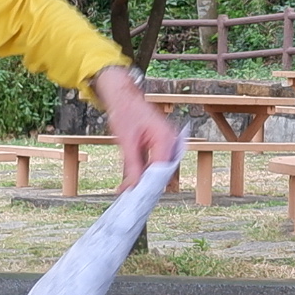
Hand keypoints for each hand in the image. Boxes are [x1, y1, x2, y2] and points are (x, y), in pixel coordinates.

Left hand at [99, 71, 178, 189]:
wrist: (123, 96)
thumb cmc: (126, 111)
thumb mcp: (126, 141)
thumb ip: (132, 165)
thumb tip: (133, 186)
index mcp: (165, 137)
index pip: (161, 169)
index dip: (150, 185)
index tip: (139, 198)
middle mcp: (171, 140)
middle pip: (163, 171)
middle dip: (148, 185)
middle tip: (132, 198)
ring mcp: (167, 142)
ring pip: (159, 169)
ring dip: (145, 180)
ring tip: (129, 191)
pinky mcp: (160, 144)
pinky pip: (155, 163)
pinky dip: (144, 172)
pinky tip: (132, 181)